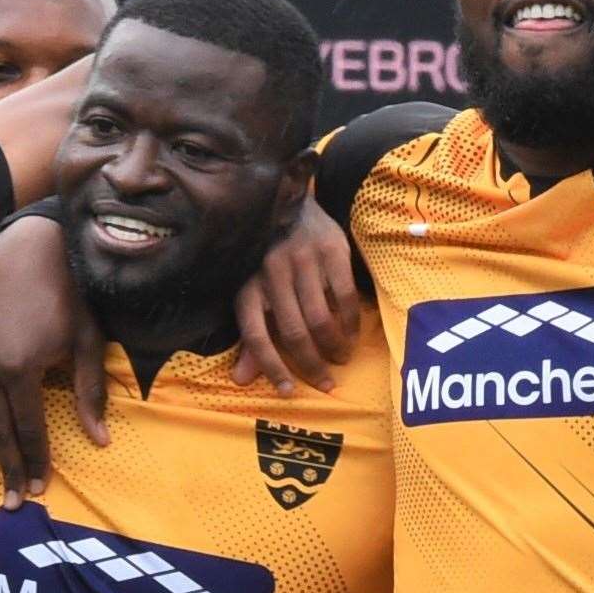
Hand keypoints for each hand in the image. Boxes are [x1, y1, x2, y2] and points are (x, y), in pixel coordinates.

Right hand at [0, 218, 108, 508]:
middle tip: (7, 507)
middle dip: (4, 470)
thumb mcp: (87, 343)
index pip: (27, 427)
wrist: (31, 250)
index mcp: (19, 367)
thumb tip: (101, 441)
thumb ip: (90, 393)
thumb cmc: (69, 295)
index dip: (34, 461)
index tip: (37, 492)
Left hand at [232, 195, 360, 392]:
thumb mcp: (253, 293)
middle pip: (292, 332)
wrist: (289, 201)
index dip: (270, 367)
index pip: (254, 335)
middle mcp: (269, 272)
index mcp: (245, 285)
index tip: (288, 392)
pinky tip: (352, 334)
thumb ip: (250, 337)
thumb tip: (241, 381)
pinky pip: (344, 296)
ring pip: (321, 317)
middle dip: (311, 364)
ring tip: (340, 357)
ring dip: (334, 346)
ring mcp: (301, 259)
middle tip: (326, 381)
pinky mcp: (330, 249)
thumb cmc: (266, 258)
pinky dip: (351, 322)